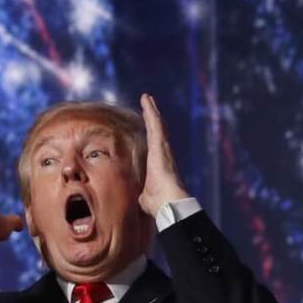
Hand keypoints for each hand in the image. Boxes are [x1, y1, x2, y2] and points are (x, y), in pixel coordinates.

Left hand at [139, 94, 190, 217]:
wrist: (168, 203)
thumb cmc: (157, 203)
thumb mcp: (142, 196)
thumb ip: (139, 194)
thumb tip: (134, 199)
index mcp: (156, 164)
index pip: (152, 144)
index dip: (150, 132)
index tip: (147, 122)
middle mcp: (162, 154)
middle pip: (156, 131)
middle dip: (152, 116)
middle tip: (148, 103)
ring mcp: (163, 149)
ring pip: (157, 125)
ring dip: (151, 111)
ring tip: (146, 98)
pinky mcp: (162, 146)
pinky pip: (156, 126)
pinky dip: (152, 114)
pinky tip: (147, 103)